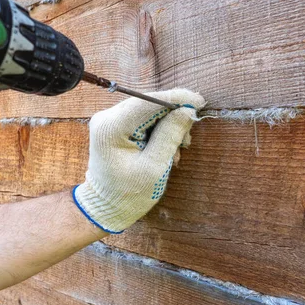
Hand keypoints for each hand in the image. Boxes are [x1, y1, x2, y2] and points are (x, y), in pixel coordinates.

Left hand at [73, 89, 204, 232]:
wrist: (105, 206)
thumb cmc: (128, 193)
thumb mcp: (154, 168)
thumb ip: (170, 136)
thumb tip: (187, 110)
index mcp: (111, 128)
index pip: (147, 102)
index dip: (175, 98)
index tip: (199, 100)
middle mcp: (106, 118)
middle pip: (147, 103)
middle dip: (172, 115)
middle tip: (188, 135)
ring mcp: (109, 120)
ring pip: (147, 110)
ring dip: (167, 124)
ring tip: (177, 148)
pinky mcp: (115, 125)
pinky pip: (142, 118)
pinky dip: (158, 129)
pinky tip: (166, 148)